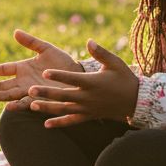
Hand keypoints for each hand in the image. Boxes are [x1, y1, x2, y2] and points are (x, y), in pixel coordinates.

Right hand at [0, 29, 81, 111]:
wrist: (79, 76)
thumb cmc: (63, 63)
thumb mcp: (46, 49)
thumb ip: (31, 42)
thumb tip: (15, 32)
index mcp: (23, 68)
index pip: (3, 69)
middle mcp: (24, 81)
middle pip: (2, 85)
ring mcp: (31, 91)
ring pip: (10, 95)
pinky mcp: (41, 99)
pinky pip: (27, 103)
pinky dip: (18, 105)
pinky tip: (9, 106)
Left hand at [25, 39, 139, 127]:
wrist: (135, 101)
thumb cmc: (124, 78)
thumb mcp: (115, 63)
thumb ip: (100, 53)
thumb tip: (88, 41)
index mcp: (93, 82)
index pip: (72, 78)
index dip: (58, 76)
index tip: (45, 72)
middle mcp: (88, 97)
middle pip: (63, 95)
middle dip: (46, 93)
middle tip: (30, 90)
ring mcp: (87, 108)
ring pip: (64, 109)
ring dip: (48, 108)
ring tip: (31, 105)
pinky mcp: (88, 116)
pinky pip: (72, 121)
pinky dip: (59, 123)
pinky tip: (45, 124)